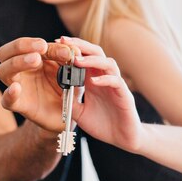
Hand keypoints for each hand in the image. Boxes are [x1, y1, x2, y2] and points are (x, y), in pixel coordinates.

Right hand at [0, 37, 78, 132]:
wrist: (67, 114)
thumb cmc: (66, 88)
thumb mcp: (71, 72)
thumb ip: (70, 60)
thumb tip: (74, 50)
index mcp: (31, 58)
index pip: (28, 45)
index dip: (43, 43)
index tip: (61, 48)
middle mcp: (20, 70)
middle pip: (5, 52)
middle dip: (22, 45)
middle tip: (42, 47)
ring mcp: (17, 86)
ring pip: (2, 71)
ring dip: (17, 62)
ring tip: (35, 59)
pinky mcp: (19, 105)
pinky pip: (7, 100)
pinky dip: (9, 94)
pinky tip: (16, 88)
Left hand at [59, 37, 143, 152]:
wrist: (123, 139)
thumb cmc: (103, 124)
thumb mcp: (79, 113)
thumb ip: (69, 101)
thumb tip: (57, 90)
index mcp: (93, 80)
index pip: (84, 57)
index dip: (72, 49)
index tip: (57, 43)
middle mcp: (104, 78)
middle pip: (96, 53)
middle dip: (81, 46)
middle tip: (65, 41)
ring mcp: (115, 85)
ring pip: (108, 63)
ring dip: (92, 60)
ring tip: (77, 60)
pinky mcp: (124, 96)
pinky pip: (116, 82)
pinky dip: (105, 79)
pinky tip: (93, 81)